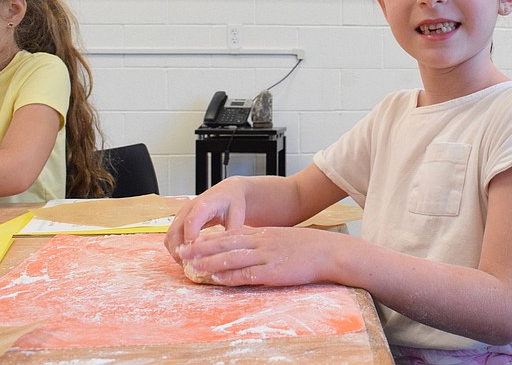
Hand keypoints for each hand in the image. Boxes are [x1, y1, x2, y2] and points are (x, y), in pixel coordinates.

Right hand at [164, 176, 249, 261]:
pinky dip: (176, 249)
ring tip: (190, 265)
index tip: (195, 256)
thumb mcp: (238, 215)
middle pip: (175, 231)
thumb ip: (232, 232)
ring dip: (176, 252)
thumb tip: (227, 252)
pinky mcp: (179, 220)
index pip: (191, 221)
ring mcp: (181, 214)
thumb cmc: (233, 202)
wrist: (227, 192)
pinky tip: (188, 258)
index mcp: (205, 204)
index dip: (190, 240)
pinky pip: (171, 237)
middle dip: (181, 252)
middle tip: (192, 267)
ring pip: (169, 236)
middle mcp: (188, 208)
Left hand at [176, 226, 344, 286]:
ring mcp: (266, 256)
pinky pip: (248, 274)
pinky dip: (231, 277)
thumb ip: (263, 239)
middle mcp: (261, 241)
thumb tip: (245, 244)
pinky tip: (218, 279)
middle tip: (183, 252)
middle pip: (225, 244)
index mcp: (263, 233)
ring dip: (210, 263)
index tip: (191, 241)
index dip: (208, 239)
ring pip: (232, 258)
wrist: (329, 251)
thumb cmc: (307, 246)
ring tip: (192, 267)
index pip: (230, 234)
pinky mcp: (273, 271)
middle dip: (202, 248)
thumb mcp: (282, 236)